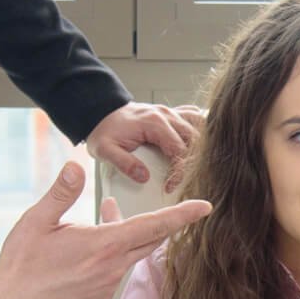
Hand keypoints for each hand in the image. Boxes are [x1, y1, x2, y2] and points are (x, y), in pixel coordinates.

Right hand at [0, 161, 209, 298]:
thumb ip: (62, 192)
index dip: (182, 215)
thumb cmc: (20, 264)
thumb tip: (76, 164)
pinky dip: (114, 254)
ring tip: (108, 215)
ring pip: (131, 255)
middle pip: (150, 240)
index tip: (205, 207)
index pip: (153, 226)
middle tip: (174, 208)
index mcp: (103, 246)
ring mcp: (106, 287)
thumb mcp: (37, 221)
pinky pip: (116, 271)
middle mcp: (111, 269)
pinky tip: (92, 247)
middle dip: (160, 223)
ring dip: (126, 236)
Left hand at [85, 102, 207, 192]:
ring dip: (200, 143)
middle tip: (184, 178)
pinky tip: (197, 143)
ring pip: (198, 125)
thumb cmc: (103, 131)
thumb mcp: (105, 150)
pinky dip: (198, 128)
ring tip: (195, 163)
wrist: (99, 112)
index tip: (169, 186)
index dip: (178, 172)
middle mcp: (166, 115)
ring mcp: (169, 112)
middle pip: (194, 138)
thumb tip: (144, 177)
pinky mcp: (168, 113)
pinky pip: (191, 116)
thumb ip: (124, 164)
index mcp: (154, 124)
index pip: (179, 150)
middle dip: (192, 161)